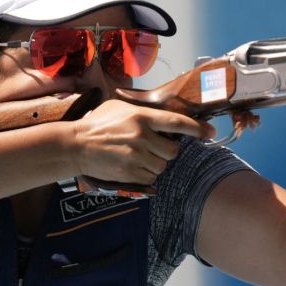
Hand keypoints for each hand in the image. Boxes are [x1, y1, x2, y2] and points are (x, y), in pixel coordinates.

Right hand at [69, 100, 214, 184]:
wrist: (76, 145)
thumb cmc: (98, 123)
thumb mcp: (120, 107)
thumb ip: (143, 111)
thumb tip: (167, 114)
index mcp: (141, 116)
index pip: (176, 123)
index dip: (197, 129)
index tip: (210, 132)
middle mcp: (141, 136)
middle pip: (173, 150)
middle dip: (167, 150)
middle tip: (152, 146)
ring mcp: (135, 156)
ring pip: (162, 165)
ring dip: (155, 163)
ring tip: (137, 155)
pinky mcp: (129, 172)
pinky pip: (151, 177)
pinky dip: (146, 173)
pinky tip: (131, 165)